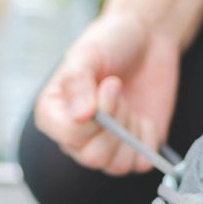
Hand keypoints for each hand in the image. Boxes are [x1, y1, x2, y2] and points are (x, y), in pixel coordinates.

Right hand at [34, 12, 180, 175]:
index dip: (96, 116)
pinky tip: (142, 116)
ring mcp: (105, 145)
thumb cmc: (110, 42)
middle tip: (119, 89)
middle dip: (116, 123)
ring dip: (131, 130)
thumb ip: (77, 82)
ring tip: (128, 102)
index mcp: (54, 113)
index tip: (109, 84)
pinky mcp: (133, 149)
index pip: (69, 136)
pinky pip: (141, 164)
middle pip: (93, 157)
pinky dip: (148, 139)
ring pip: (116, 166)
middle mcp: (75, 136)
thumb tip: (80, 116)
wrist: (147, 37)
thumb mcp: (88, 53)